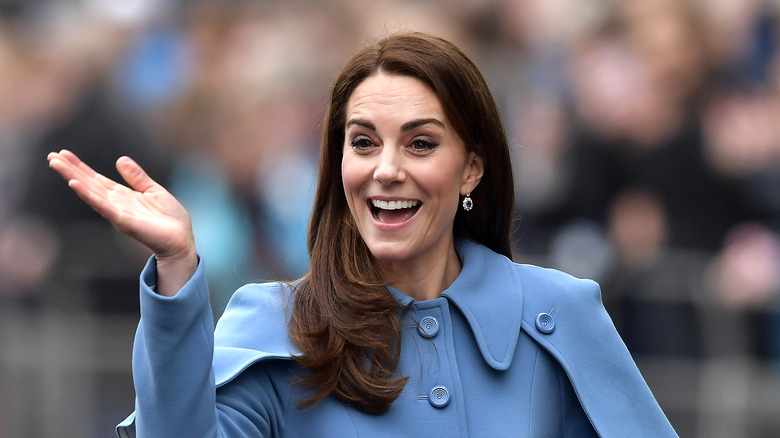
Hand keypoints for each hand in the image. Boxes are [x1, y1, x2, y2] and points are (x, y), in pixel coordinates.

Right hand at [47, 149, 195, 295]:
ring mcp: (118, 212)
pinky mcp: (124, 221)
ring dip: (73, 178)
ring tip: (57, 165)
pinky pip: (104, 206)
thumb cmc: (170, 219)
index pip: (97, 179)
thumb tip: (120, 159)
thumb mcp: (154, 191)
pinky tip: (76, 185)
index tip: (64, 153)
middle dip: (70, 170)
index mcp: (123, 196)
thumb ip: (137, 177)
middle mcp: (116, 204)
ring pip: (91, 192)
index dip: (81, 167)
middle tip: (51, 156)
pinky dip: (89, 196)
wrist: (181, 240)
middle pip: (89, 184)